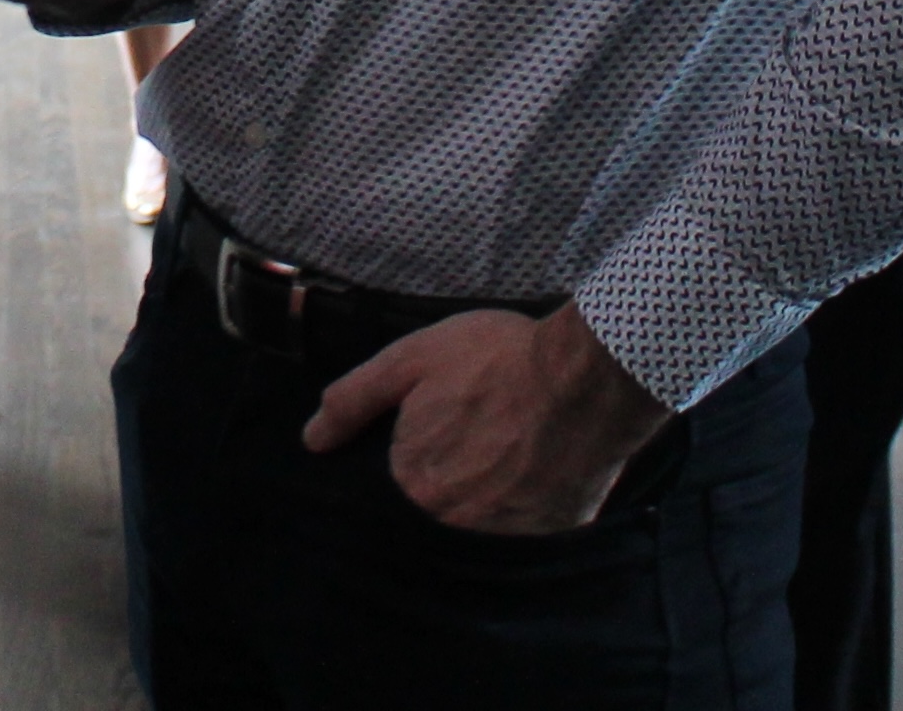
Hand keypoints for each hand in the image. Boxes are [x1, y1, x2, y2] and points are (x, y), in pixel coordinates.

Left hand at [303, 301, 670, 535]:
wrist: (589, 377)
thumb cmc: (497, 361)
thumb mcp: (410, 359)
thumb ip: (354, 400)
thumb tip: (313, 440)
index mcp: (412, 485)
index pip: (384, 496)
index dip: (399, 468)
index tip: (422, 444)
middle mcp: (452, 525)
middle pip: (428, 516)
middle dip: (438, 485)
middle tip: (465, 445)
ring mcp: (503, 541)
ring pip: (471, 530)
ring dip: (475, 502)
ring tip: (493, 458)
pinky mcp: (547, 542)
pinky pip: (517, 539)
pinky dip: (514, 515)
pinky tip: (523, 477)